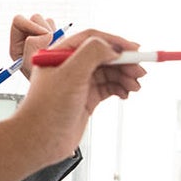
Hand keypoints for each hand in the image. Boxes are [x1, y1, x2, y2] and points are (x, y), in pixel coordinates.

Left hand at [9, 14, 58, 78]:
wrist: (58, 86)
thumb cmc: (41, 80)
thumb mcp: (32, 65)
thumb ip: (33, 47)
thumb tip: (45, 34)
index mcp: (17, 44)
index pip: (18, 21)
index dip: (30, 24)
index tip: (45, 35)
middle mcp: (27, 38)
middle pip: (34, 18)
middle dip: (45, 28)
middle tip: (54, 41)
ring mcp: (41, 37)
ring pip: (47, 21)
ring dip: (54, 32)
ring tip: (57, 47)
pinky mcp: (55, 39)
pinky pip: (59, 28)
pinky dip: (62, 36)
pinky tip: (63, 48)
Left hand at [18, 30, 144, 162]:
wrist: (40, 141)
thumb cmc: (48, 108)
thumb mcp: (71, 74)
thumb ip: (92, 53)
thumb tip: (113, 47)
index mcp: (60, 54)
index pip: (92, 39)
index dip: (115, 42)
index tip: (135, 49)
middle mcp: (69, 66)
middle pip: (103, 56)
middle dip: (124, 62)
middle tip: (140, 72)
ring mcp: (78, 83)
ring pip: (108, 73)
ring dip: (124, 77)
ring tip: (135, 86)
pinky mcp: (85, 99)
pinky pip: (108, 88)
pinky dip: (119, 88)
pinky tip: (126, 94)